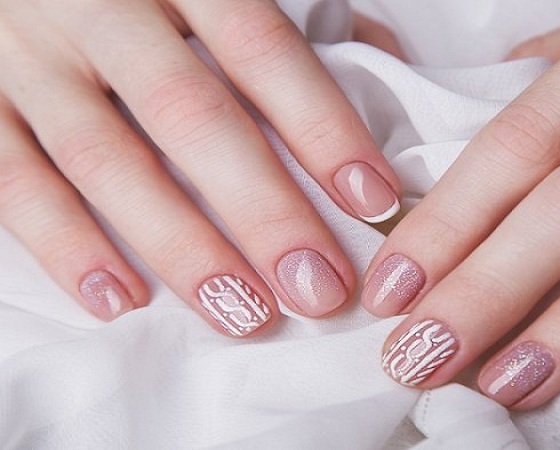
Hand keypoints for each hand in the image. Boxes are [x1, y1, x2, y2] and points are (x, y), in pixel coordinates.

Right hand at [0, 0, 400, 335]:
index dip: (321, 128)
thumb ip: (294, 16)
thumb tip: (381, 63)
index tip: (374, 202)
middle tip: (318, 287)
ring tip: (243, 313)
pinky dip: (65, 246)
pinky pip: (12, 181)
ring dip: (180, 246)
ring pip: (105, 161)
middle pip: (191, 116)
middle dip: (261, 210)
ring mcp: (29, 57)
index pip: (262, 50)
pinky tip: (120, 302)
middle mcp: (101, 9)